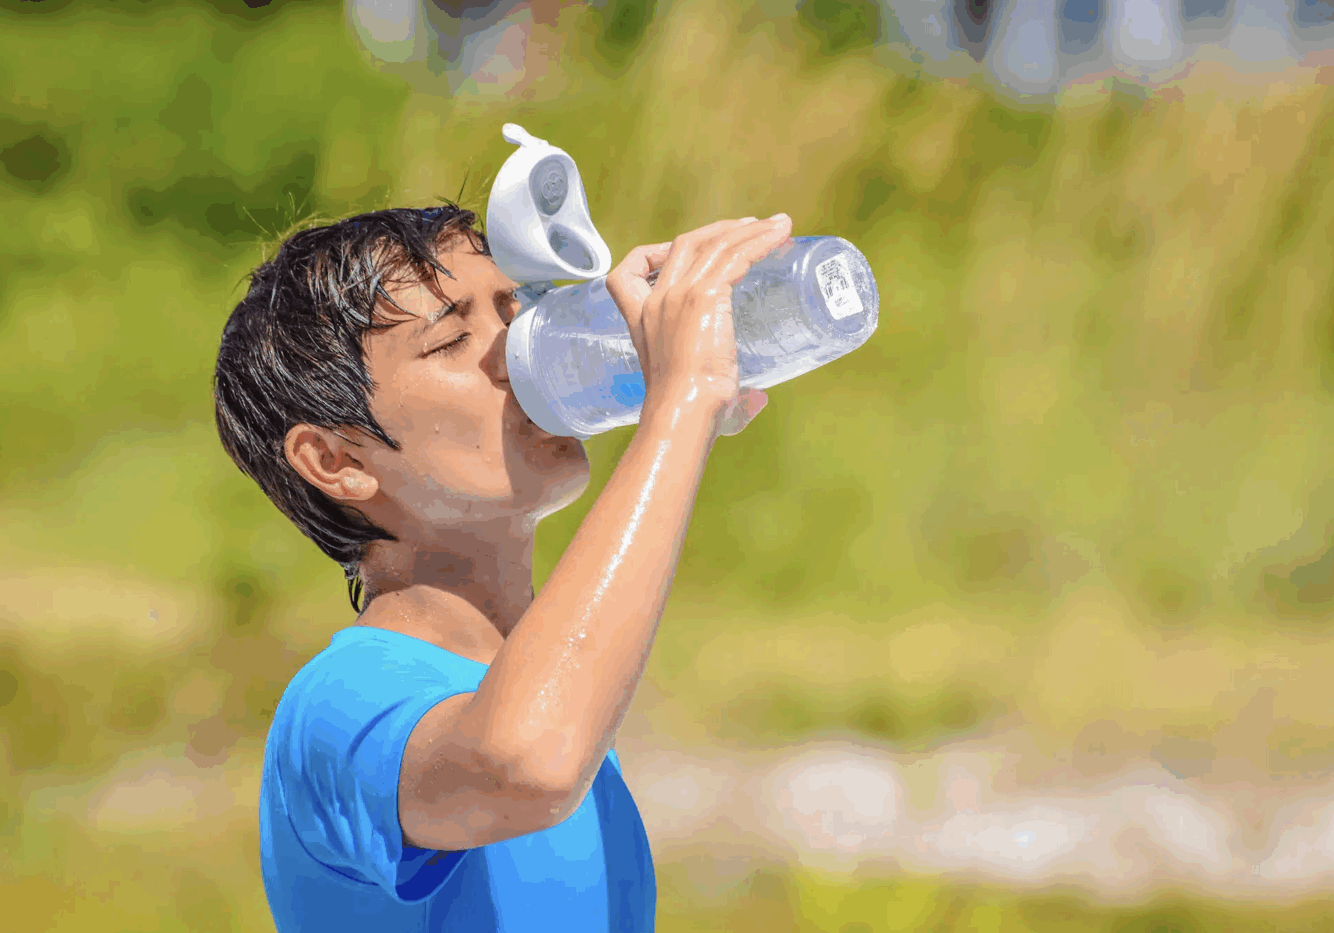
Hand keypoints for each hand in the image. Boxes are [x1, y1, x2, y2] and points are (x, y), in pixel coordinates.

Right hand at [605, 213, 791, 436]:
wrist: (682, 411)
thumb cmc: (686, 408)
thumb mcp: (685, 381)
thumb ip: (711, 382)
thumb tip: (756, 401)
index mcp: (643, 317)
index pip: (628, 271)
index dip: (652, 253)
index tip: (683, 252)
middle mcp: (658, 298)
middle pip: (687, 243)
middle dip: (721, 230)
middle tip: (751, 227)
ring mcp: (681, 294)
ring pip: (717, 244)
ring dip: (751, 230)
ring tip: (779, 224)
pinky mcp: (706, 296)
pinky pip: (736, 256)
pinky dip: (760, 241)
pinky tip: (780, 235)